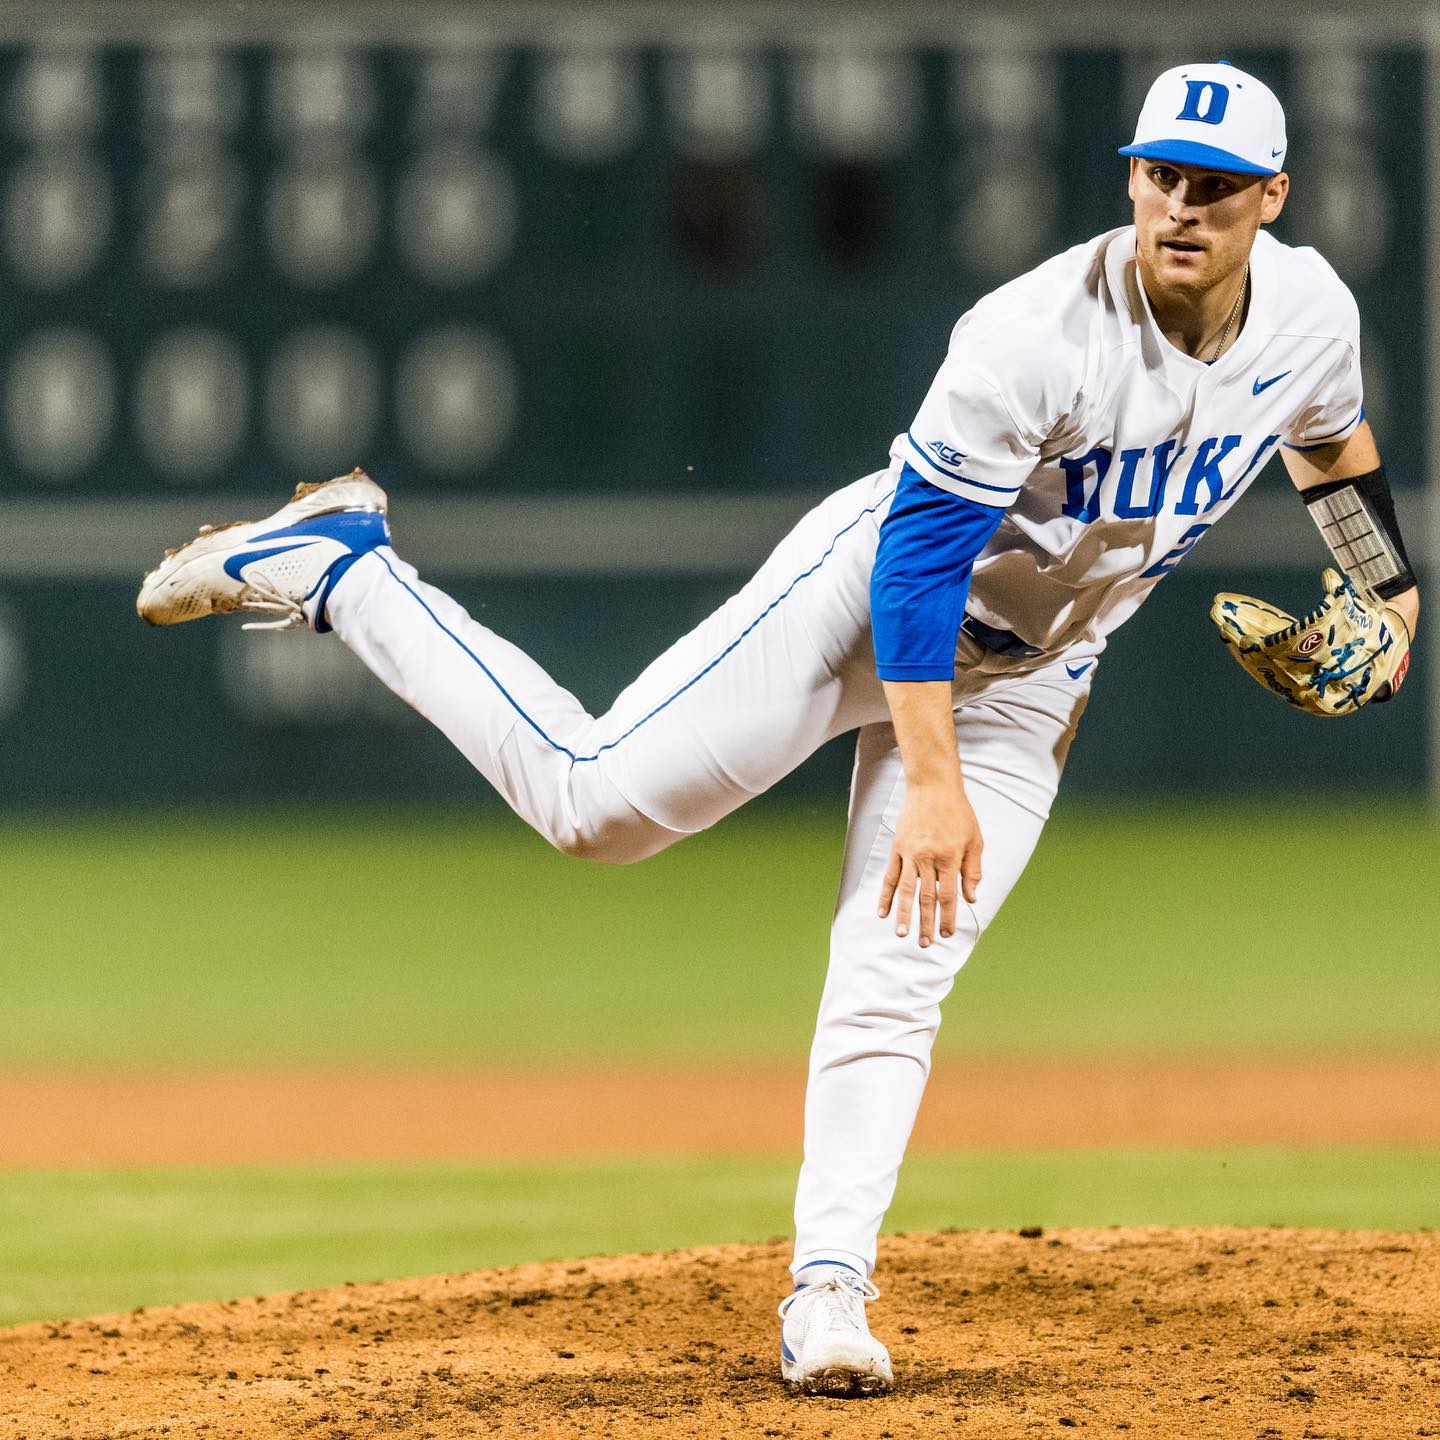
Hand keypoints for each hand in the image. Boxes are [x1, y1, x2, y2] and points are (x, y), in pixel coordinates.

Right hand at [877, 777, 982, 947]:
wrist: (933, 787)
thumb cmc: (958, 813)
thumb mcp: (975, 840)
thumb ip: (973, 870)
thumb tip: (972, 898)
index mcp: (950, 858)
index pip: (948, 896)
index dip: (948, 918)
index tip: (947, 934)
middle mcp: (928, 858)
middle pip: (926, 898)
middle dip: (926, 923)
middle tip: (926, 944)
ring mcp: (910, 854)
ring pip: (906, 891)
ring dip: (904, 914)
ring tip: (902, 934)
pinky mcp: (898, 848)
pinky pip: (891, 876)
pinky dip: (886, 895)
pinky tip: (883, 912)